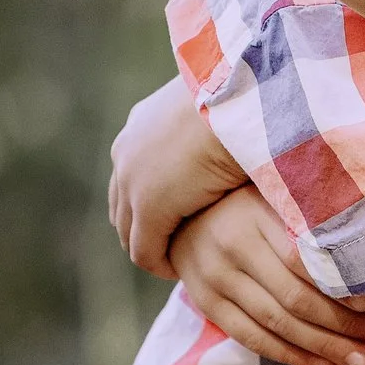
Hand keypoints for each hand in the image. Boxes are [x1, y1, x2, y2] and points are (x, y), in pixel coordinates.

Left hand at [108, 75, 247, 279]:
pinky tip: (182, 269)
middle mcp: (127, 150)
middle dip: (141, 229)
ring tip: (178, 261)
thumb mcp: (214, 114)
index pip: (131, 174)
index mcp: (141, 123)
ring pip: (129, 231)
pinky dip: (161, 264)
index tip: (175, 219)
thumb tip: (225, 144)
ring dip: (151, 249)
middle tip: (172, 248)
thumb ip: (205, 132)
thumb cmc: (241, 99)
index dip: (148, 202)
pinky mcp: (148, 206)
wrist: (243, 96)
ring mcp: (132, 179)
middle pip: (122, 205)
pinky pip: (144, 251)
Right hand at [171, 185, 364, 364]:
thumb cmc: (246, 201)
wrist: (181, 214)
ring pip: (277, 325)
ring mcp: (216, 280)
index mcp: (255, 214)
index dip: (339, 283)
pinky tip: (325, 364)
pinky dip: (292, 356)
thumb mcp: (274, 193)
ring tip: (364, 360)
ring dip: (326, 348)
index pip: (302, 257)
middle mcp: (232, 248)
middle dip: (344, 323)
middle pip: (294, 298)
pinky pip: (253, 340)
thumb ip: (311, 214)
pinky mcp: (208, 306)